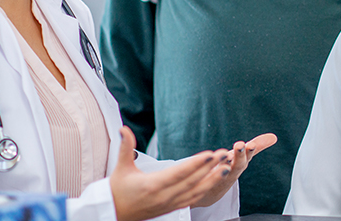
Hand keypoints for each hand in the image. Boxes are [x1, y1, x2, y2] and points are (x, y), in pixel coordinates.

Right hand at [110, 126, 230, 220]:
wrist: (113, 213)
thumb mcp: (121, 168)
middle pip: (192, 181)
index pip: (179, 173)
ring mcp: (169, 203)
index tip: (210, 154)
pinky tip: (214, 181)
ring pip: (195, 192)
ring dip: (212, 179)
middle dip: (210, 168)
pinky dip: (205, 189)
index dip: (196, 164)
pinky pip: (192, 199)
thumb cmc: (118, 190)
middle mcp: (164, 196)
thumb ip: (125, 147)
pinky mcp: (172, 207)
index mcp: (153, 185)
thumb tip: (123, 129)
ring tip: (226, 167)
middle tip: (224, 155)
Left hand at [192, 133, 277, 207]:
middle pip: (237, 165)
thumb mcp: (242, 158)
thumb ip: (256, 147)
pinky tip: (208, 160)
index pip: (247, 157)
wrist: (211, 192)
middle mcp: (231, 172)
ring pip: (223, 171)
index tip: (251, 144)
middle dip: (239, 155)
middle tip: (239, 145)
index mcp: (239, 164)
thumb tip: (274, 137)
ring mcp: (219, 178)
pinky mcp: (207, 182)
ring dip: (225, 162)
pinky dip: (208, 169)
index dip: (249, 151)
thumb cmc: (228, 170)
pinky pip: (207, 176)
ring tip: (226, 154)